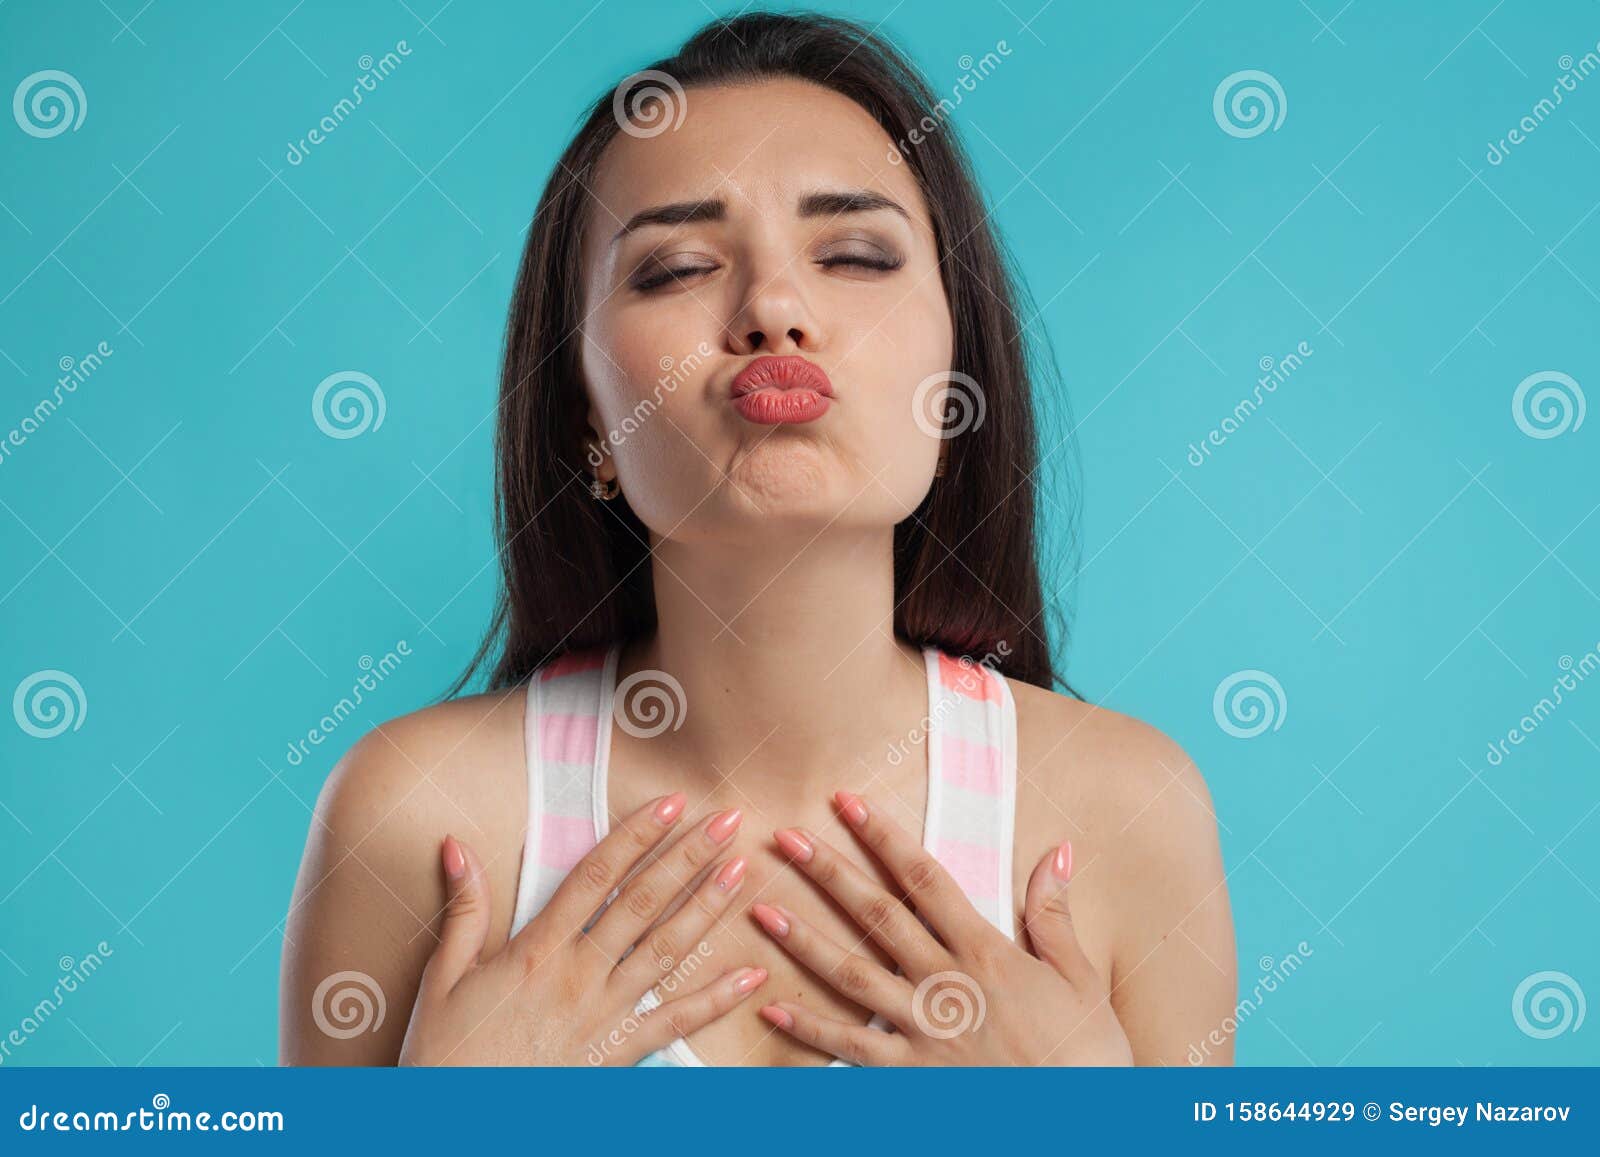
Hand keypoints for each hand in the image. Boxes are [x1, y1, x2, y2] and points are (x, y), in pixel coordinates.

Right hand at [398, 793, 767, 1065]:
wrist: (455, 1127)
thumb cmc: (446, 1054)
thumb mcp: (445, 978)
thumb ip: (464, 910)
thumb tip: (456, 846)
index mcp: (538, 949)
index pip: (596, 876)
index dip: (636, 835)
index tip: (671, 803)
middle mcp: (578, 974)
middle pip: (643, 902)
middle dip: (688, 856)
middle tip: (728, 819)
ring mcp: (604, 1014)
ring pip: (667, 951)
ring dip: (708, 909)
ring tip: (742, 872)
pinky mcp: (618, 1054)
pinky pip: (676, 1023)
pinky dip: (717, 1000)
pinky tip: (752, 976)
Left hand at [751, 790, 1132, 1065]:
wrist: (1084, 1122)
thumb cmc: (1088, 1054)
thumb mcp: (1080, 977)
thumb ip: (1053, 913)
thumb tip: (1056, 848)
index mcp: (985, 951)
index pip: (924, 878)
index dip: (883, 836)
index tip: (847, 802)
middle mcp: (946, 983)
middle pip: (877, 916)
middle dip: (829, 872)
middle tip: (785, 838)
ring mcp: (924, 1031)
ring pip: (852, 976)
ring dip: (804, 941)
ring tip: (762, 911)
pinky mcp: (912, 1076)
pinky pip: (851, 1049)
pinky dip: (809, 1030)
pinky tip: (772, 1008)